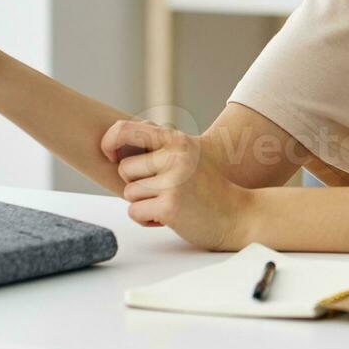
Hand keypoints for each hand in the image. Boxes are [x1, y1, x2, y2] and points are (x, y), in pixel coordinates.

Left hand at [102, 119, 255, 250]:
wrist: (239, 215)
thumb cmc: (208, 188)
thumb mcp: (189, 156)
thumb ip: (161, 147)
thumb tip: (118, 140)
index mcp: (177, 140)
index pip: (126, 129)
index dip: (110, 141)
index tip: (109, 154)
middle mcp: (174, 156)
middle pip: (124, 169)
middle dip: (136, 184)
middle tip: (159, 192)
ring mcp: (172, 181)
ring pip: (129, 193)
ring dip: (143, 203)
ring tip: (168, 204)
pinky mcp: (169, 206)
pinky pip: (135, 212)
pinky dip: (147, 219)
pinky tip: (169, 218)